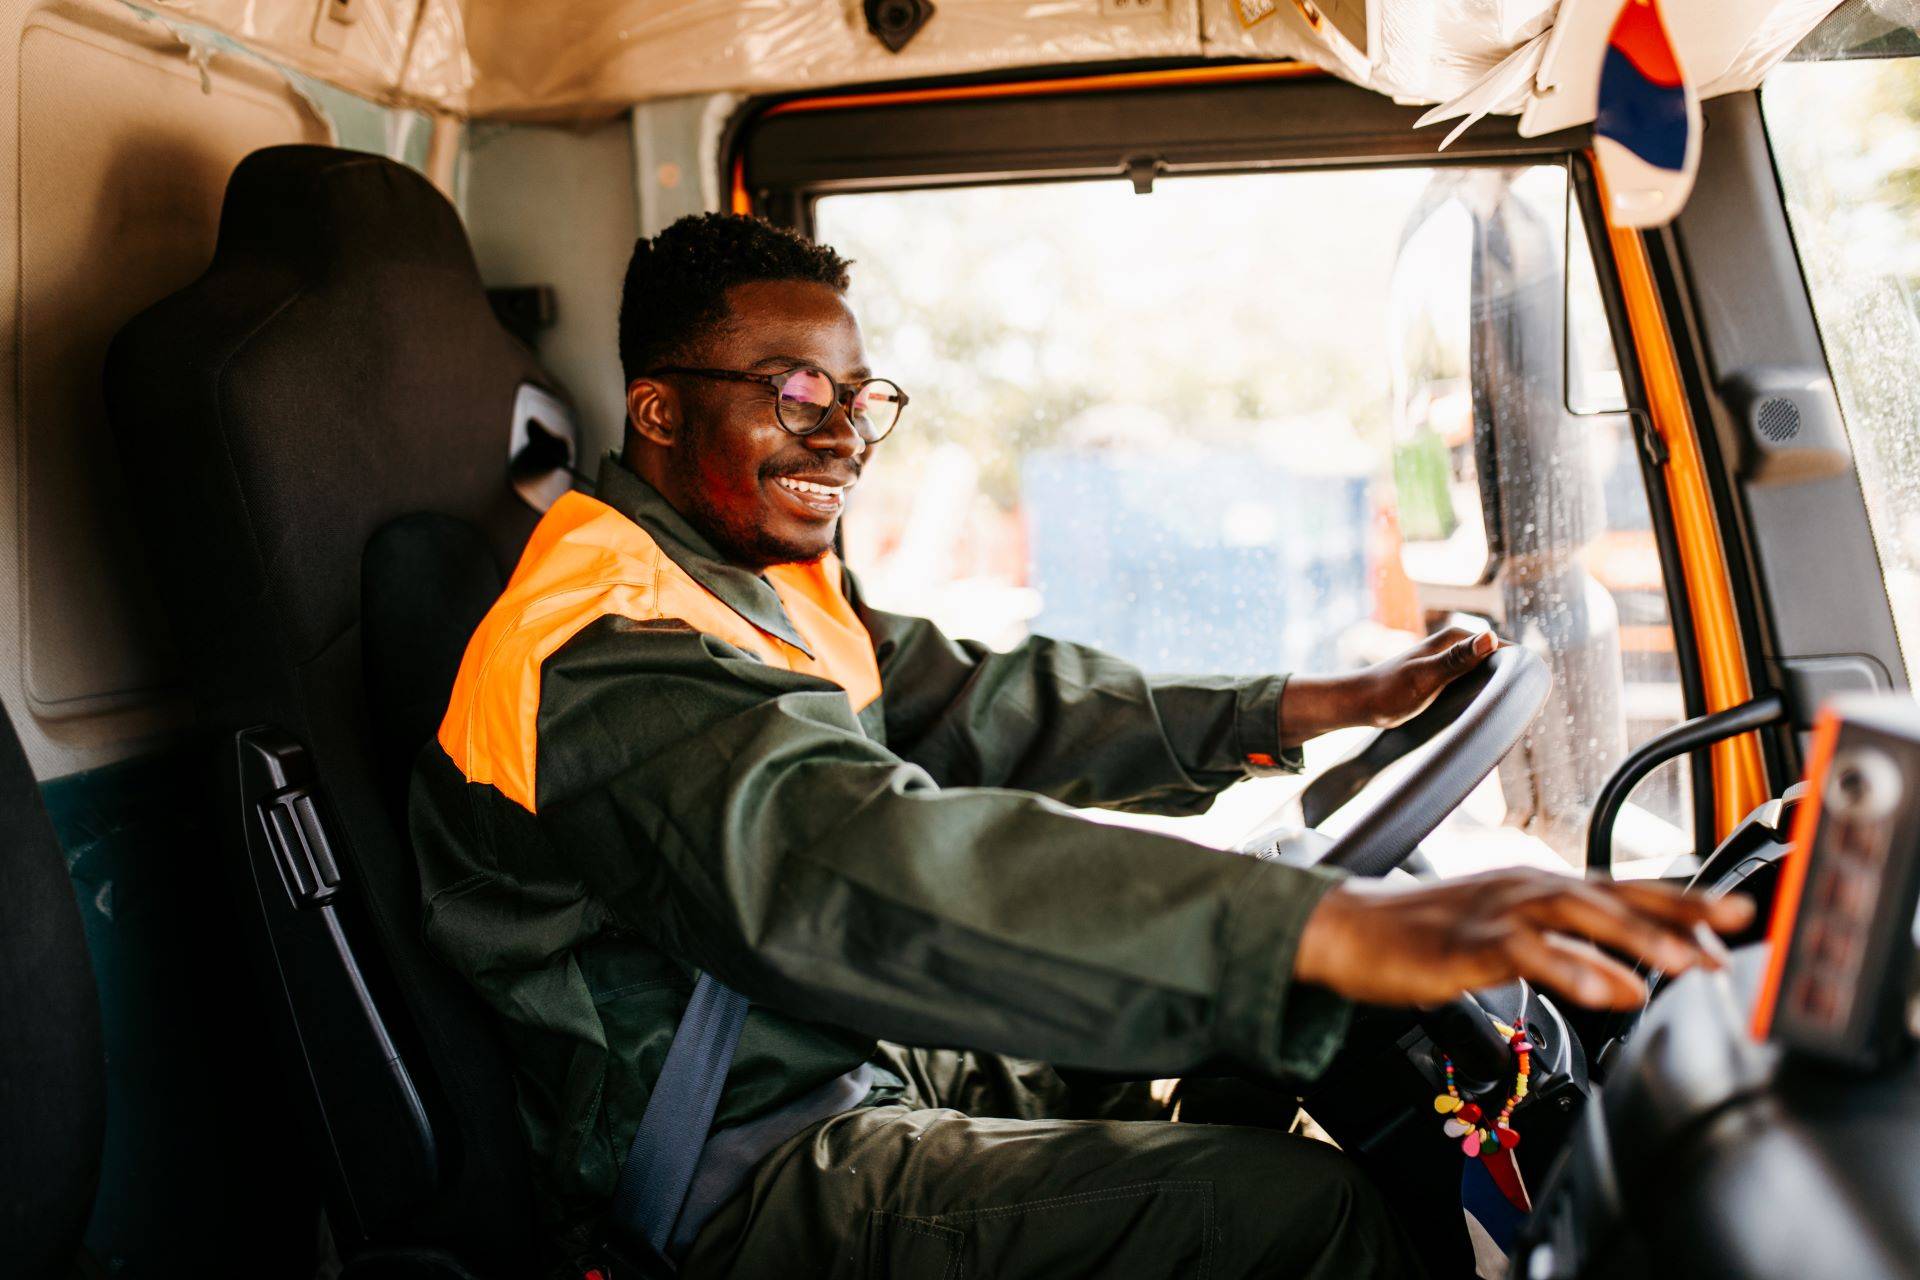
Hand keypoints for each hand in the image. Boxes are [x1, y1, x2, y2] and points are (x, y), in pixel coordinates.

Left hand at [1278, 627, 1499, 747]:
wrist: (1359, 703)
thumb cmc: (1389, 691)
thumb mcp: (1425, 677)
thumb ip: (1457, 659)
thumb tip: (1490, 638)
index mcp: (1457, 637)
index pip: (1504, 648)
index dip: (1519, 672)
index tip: (1525, 700)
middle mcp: (1457, 645)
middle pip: (1499, 662)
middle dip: (1510, 683)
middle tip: (1514, 714)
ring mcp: (1451, 662)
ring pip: (1488, 675)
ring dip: (1496, 692)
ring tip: (1501, 717)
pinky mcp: (1446, 678)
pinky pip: (1474, 685)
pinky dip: (1482, 697)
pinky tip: (1484, 715)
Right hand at [1294, 870, 1755, 1009]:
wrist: (1349, 929)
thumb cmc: (1424, 933)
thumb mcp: (1503, 931)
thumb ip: (1562, 945)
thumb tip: (1624, 971)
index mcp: (1538, 886)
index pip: (1624, 888)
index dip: (1683, 900)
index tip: (1739, 914)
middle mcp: (1526, 889)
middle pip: (1616, 895)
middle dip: (1681, 914)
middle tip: (1736, 931)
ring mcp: (1498, 911)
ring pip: (1582, 917)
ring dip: (1641, 940)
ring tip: (1690, 965)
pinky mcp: (1470, 942)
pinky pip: (1531, 955)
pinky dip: (1576, 971)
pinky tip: (1611, 991)